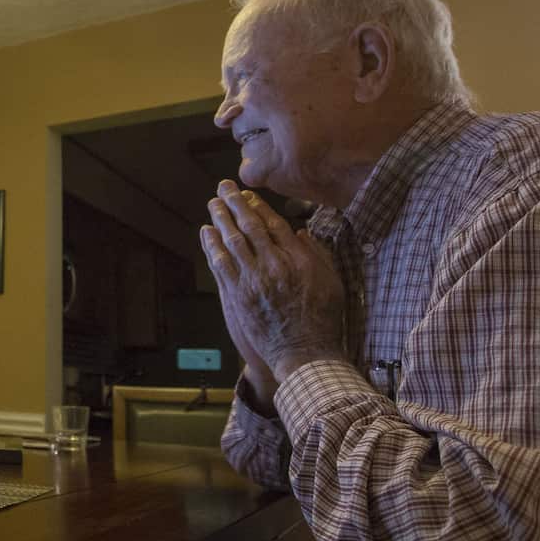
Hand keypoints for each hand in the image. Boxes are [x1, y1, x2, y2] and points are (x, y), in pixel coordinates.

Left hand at [201, 180, 344, 381]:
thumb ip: (318, 254)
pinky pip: (221, 265)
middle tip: (224, 187)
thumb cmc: (323, 320)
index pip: (274, 224)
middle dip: (236, 203)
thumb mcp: (333, 282)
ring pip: (233, 241)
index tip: (249, 194)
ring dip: (221, 219)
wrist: (306, 353)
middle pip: (251, 226)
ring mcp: (254, 281)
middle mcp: (275, 265)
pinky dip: (212, 246)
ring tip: (214, 203)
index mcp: (299, 259)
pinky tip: (207, 232)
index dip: (259, 206)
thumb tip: (301, 232)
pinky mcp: (238, 296)